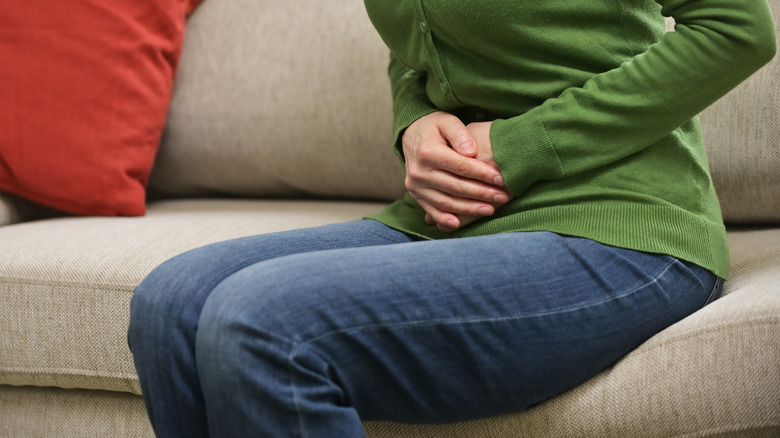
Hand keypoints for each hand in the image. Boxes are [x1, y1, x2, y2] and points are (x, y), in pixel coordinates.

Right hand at [402, 112, 508, 231]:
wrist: (412, 135)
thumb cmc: (436, 127)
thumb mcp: (447, 121)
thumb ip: (460, 134)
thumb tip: (471, 151)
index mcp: (427, 152)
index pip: (460, 166)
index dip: (482, 174)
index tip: (501, 179)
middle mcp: (419, 171)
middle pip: (455, 187)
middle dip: (481, 193)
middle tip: (503, 197)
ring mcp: (415, 186)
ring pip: (446, 202)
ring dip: (469, 209)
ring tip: (490, 209)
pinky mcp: (416, 195)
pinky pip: (431, 210)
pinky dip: (445, 219)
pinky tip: (459, 224)